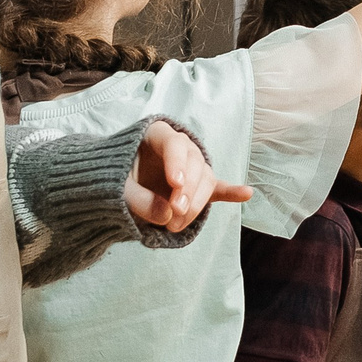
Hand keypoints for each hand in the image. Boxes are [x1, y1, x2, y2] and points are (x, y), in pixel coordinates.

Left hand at [128, 119, 251, 232]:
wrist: (116, 186)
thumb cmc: (114, 181)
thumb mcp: (117, 188)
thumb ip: (138, 199)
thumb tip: (167, 215)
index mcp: (157, 135)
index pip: (174, 144)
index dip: (177, 163)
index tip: (175, 184)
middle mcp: (180, 147)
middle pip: (194, 164)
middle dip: (187, 191)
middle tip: (173, 214)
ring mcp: (192, 166)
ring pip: (205, 179)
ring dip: (195, 203)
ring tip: (175, 226)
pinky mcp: (199, 185)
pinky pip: (218, 188)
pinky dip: (231, 193)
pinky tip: (246, 193)